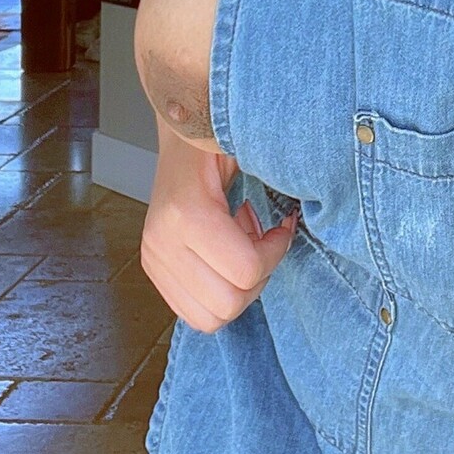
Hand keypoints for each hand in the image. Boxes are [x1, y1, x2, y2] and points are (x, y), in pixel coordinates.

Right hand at [139, 128, 296, 332]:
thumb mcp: (248, 152)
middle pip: (228, 303)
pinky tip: (226, 259)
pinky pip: (193, 312)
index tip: (282, 227)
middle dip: (258, 276)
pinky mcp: (153, 268)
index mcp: (186, 212)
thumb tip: (299, 217)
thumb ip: (274, 183)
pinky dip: (219, 294)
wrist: (179, 135)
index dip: (275, 252)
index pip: (246, 269)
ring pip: (210, 318)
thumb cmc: (217, 141)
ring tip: (244, 250)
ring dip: (237, 289)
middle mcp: (162, 242)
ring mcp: (154, 258)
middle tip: (264, 241)